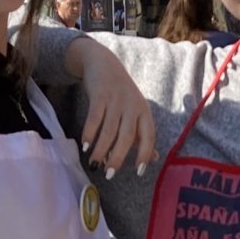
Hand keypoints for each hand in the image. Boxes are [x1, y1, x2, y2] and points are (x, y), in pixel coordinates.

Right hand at [72, 43, 156, 175]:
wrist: (104, 64)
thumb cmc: (122, 94)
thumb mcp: (136, 112)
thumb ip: (143, 135)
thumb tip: (154, 158)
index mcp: (144, 112)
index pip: (149, 136)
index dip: (145, 153)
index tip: (139, 171)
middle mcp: (132, 106)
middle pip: (127, 136)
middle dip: (117, 157)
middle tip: (109, 174)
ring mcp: (115, 100)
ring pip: (109, 130)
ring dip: (101, 149)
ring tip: (94, 163)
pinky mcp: (99, 95)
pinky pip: (94, 118)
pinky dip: (89, 133)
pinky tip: (85, 145)